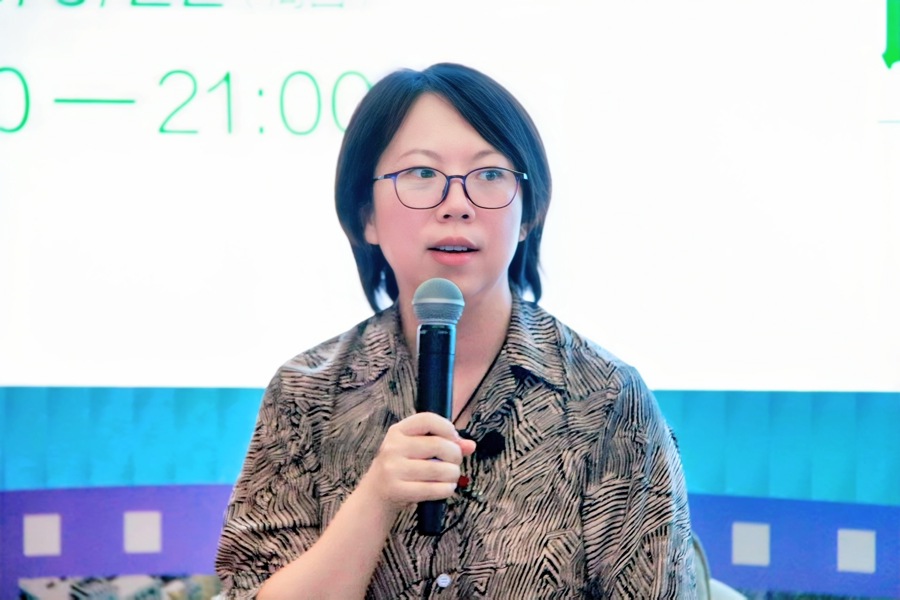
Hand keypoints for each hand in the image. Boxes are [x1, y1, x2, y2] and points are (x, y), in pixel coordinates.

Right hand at [360, 412, 476, 511]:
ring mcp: (393, 469)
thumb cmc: (402, 467)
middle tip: (455, 462)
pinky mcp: (397, 490)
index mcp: (397, 431)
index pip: (427, 419)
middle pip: (438, 445)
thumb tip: (470, 445)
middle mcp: (393, 447)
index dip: (447, 428)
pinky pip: (434, 489)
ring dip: (453, 474)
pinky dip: (447, 489)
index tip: (454, 439)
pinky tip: (446, 487)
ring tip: (452, 476)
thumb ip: (444, 443)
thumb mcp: (416, 450)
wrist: (375, 494)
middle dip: (455, 455)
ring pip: (439, 469)